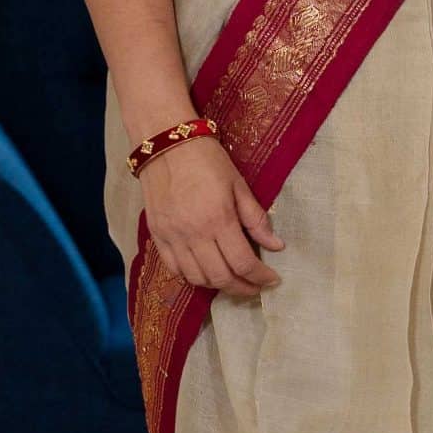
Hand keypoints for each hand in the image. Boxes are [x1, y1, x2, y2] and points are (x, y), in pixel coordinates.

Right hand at [140, 136, 284, 299]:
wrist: (165, 143)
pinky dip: (192, 278)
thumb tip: (276, 246)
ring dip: (218, 286)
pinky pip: (175, 269)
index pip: (242, 263)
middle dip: (242, 288)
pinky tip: (206, 273)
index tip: (272, 279)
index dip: (260, 277)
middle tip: (255, 287)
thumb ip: (256, 218)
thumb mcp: (238, 184)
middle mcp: (193, 234)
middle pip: (220, 277)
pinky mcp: (157, 236)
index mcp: (218, 219)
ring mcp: (172, 238)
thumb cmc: (206, 159)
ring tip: (233, 281)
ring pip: (197, 278)